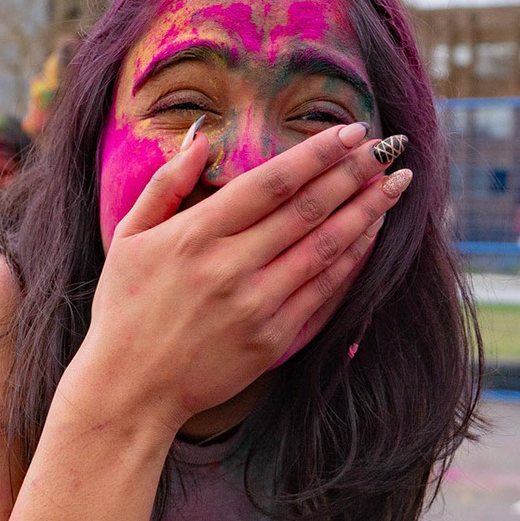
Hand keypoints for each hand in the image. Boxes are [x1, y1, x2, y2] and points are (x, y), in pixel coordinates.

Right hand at [74, 122, 411, 430]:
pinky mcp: (273, 340)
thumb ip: (166, 183)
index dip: (316, 153)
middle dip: (354, 173)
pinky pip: (325, 293)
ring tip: (394, 185)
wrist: (130, 389)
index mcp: (194, 236)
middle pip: (308, 210)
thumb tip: (202, 138)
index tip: (348, 132)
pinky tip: (370, 236)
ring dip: (366, 213)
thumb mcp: (127, 237)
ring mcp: (256, 307)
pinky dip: (352, 261)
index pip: (271, 182)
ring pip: (325, 249)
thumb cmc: (125, 309)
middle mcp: (230, 268)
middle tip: (385, 147)